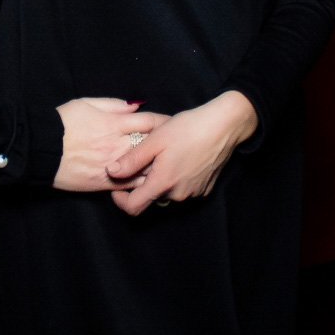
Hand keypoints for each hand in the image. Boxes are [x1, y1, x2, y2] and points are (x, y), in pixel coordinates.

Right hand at [53, 99, 168, 192]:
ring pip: (145, 169)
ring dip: (157, 167)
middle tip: (177, 146)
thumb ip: (113, 105)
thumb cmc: (61, 123)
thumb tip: (135, 106)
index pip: (149, 122)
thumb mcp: (86, 103)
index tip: (171, 124)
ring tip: (166, 166)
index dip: (163, 122)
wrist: (40, 149)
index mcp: (114, 124)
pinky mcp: (104, 183)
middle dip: (166, 146)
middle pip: (152, 146)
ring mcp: (112, 166)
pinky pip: (130, 185)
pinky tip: (148, 181)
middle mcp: (117, 145)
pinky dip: (141, 183)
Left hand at [107, 91, 258, 214]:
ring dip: (161, 181)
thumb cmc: (187, 129)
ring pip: (168, 193)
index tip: (117, 188)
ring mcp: (193, 193)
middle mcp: (178, 194)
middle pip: (151, 198)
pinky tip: (180, 158)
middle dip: (144, 184)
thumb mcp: (154, 140)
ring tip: (164, 156)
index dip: (121, 201)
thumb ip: (132, 160)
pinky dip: (177, 179)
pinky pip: (183, 189)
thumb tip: (111, 172)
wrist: (223, 126)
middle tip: (146, 159)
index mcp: (163, 183)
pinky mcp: (204, 189)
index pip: (134, 208)